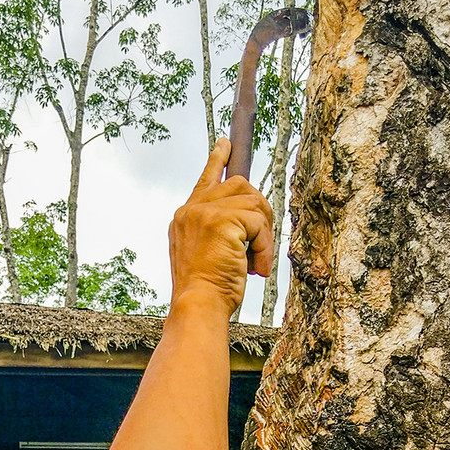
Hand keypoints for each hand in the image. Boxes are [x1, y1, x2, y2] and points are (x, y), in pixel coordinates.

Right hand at [169, 137, 273, 316]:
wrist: (197, 306)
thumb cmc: (206, 291)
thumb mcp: (209, 256)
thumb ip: (221, 232)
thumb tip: (249, 220)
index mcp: (185, 218)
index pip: (206, 180)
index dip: (217, 161)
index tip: (226, 143)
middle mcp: (191, 210)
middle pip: (240, 186)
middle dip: (259, 212)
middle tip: (261, 243)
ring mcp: (204, 212)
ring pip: (253, 203)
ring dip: (263, 235)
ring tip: (255, 263)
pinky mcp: (220, 220)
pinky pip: (258, 222)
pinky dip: (264, 246)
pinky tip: (257, 268)